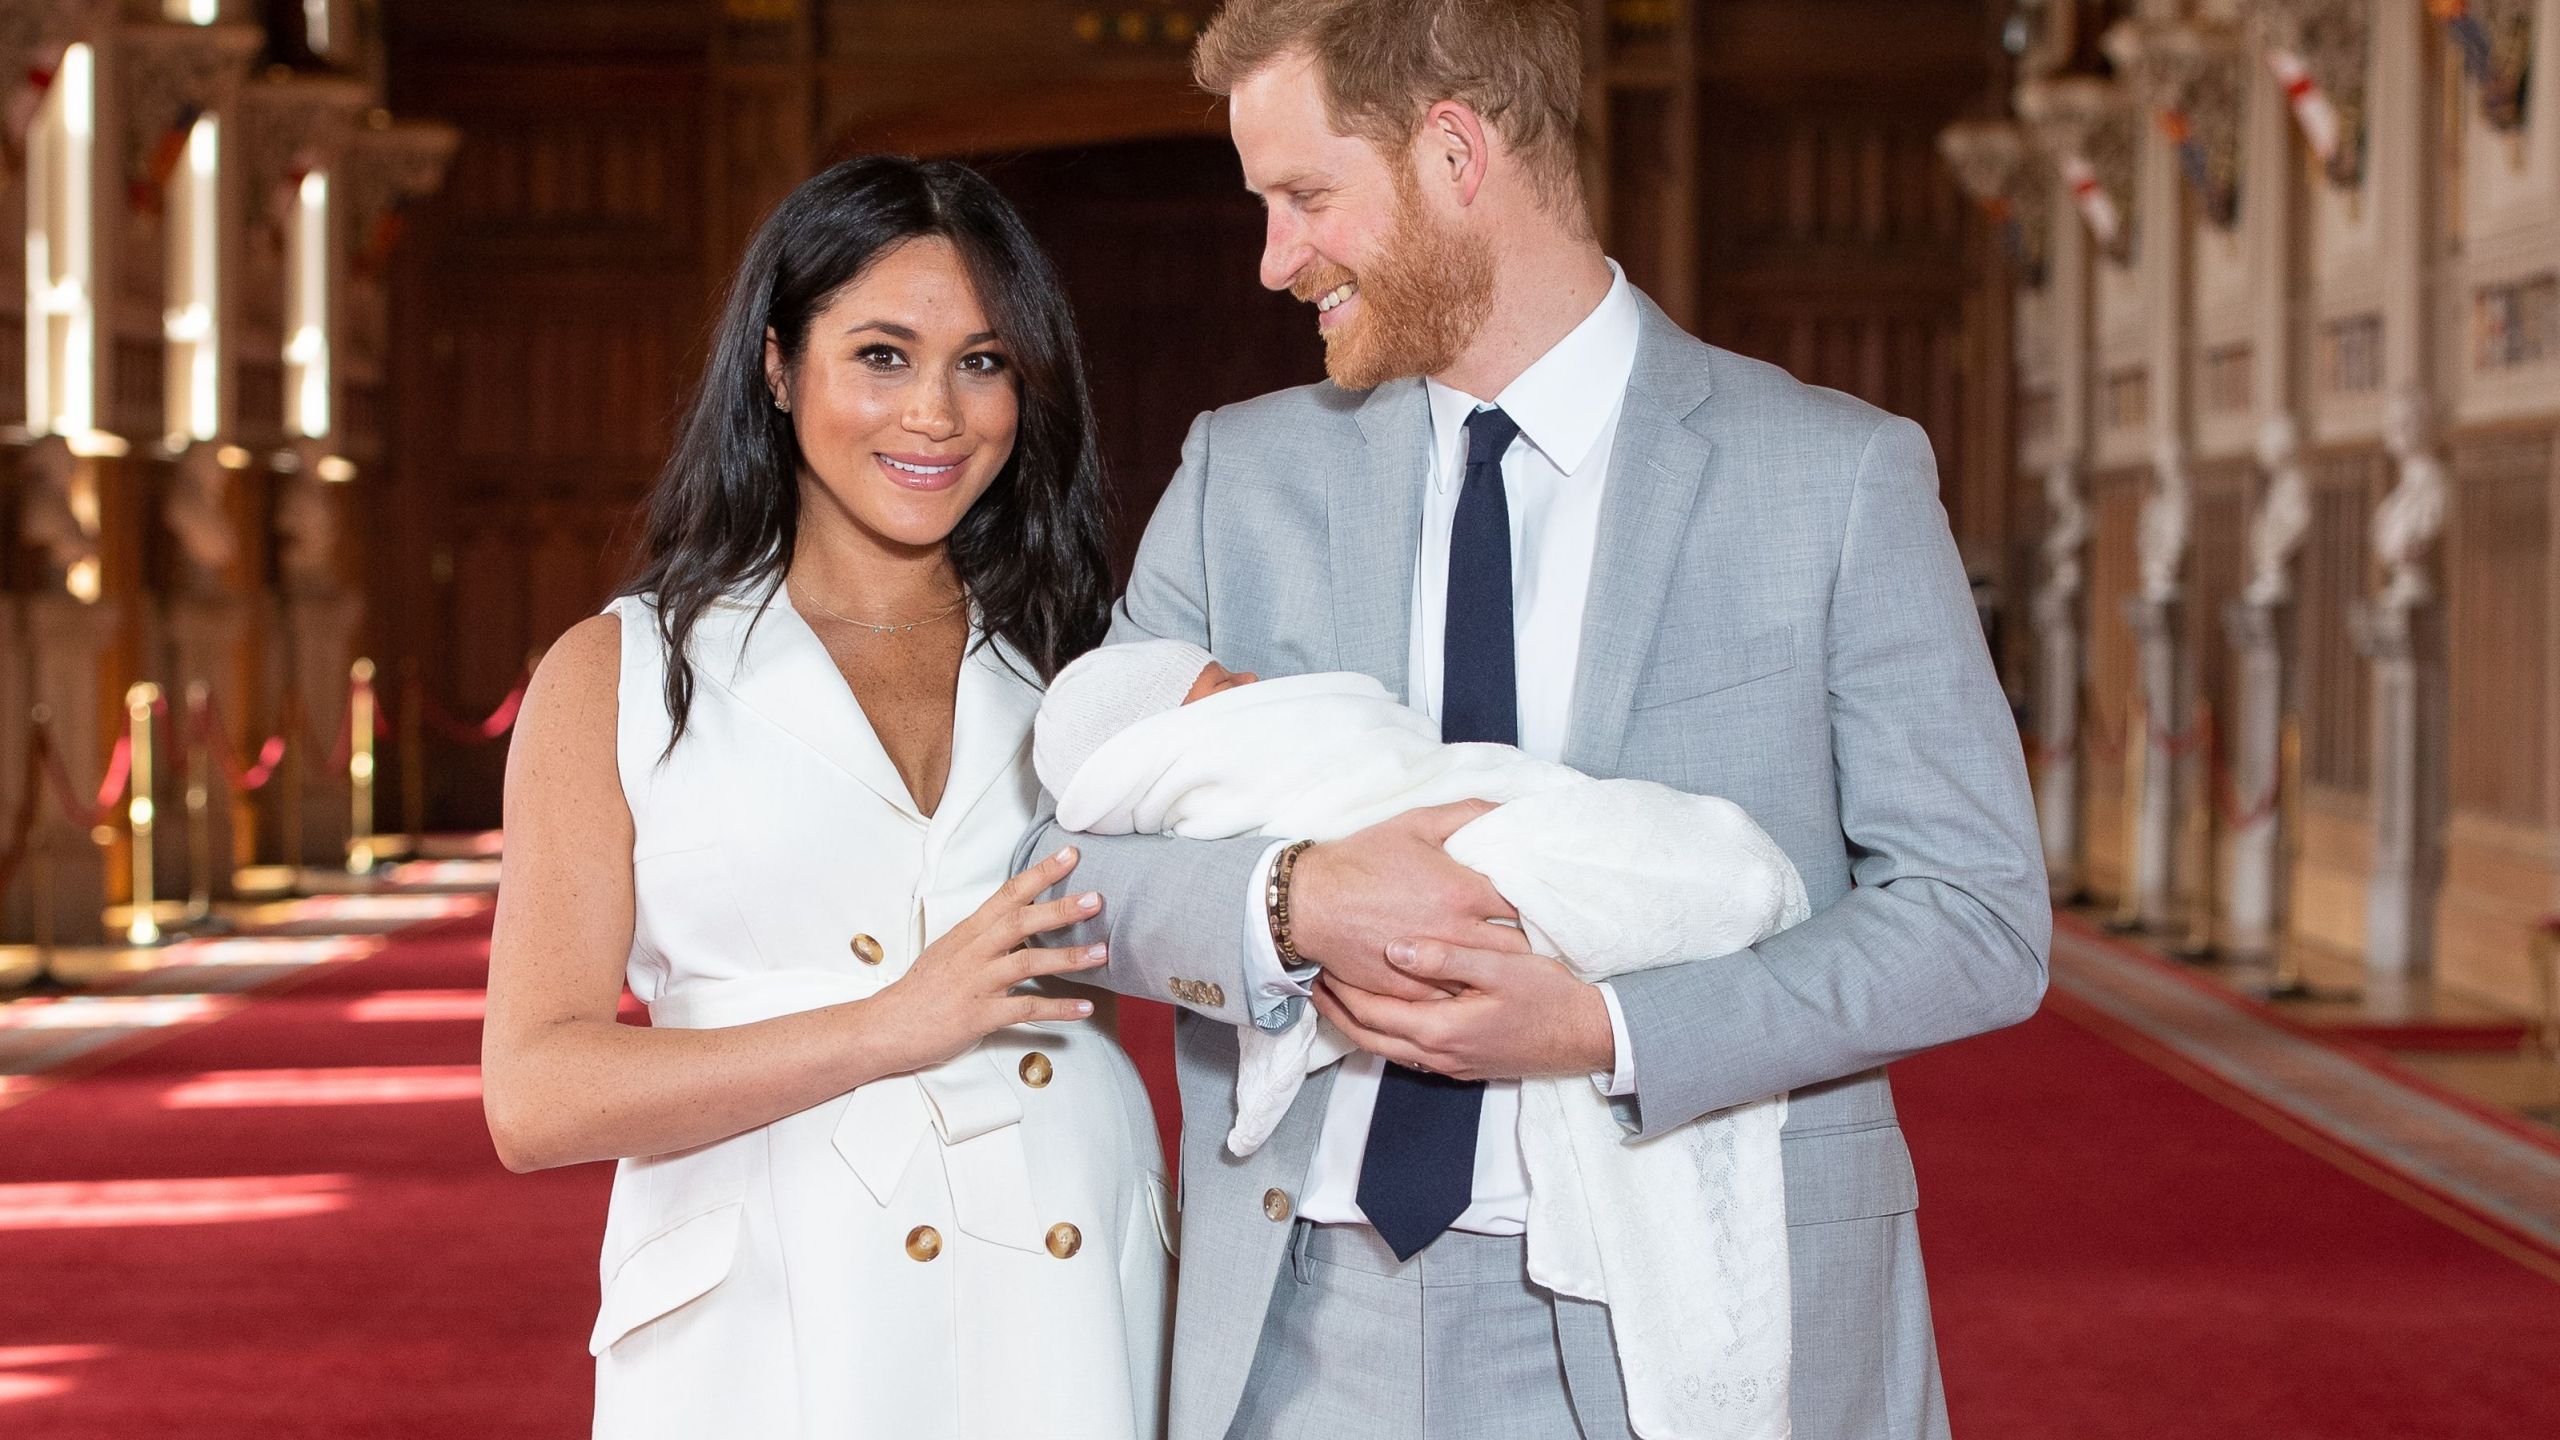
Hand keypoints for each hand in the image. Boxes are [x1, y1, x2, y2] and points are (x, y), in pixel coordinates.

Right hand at [865, 846, 1108, 1072]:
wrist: (888, 1026)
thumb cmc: (922, 989)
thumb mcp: (950, 950)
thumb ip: (984, 936)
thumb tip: (1019, 922)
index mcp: (968, 932)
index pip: (1007, 894)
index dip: (1040, 873)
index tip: (1070, 855)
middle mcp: (973, 952)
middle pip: (1020, 922)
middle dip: (1060, 909)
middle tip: (1096, 899)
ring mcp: (977, 983)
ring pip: (1027, 963)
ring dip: (1067, 958)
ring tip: (1101, 954)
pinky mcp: (980, 1016)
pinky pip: (1025, 1010)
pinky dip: (1057, 1009)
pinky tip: (1084, 1008)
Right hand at [1291, 800, 1529, 1001]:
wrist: (1310, 902)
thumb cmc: (1363, 859)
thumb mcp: (1416, 824)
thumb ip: (1467, 814)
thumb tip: (1507, 810)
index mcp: (1462, 891)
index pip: (1524, 904)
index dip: (1538, 903)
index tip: (1542, 903)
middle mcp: (1455, 932)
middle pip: (1516, 947)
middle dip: (1528, 941)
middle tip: (1533, 935)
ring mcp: (1434, 966)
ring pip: (1488, 977)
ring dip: (1501, 970)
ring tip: (1511, 963)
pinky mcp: (1412, 990)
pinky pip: (1454, 997)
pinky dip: (1466, 990)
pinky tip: (1472, 982)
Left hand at [1309, 939, 1616, 1080]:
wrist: (1587, 1037)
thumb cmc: (1549, 998)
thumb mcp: (1501, 967)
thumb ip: (1447, 957)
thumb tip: (1395, 949)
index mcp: (1440, 1029)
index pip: (1371, 1013)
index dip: (1341, 990)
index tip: (1321, 963)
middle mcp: (1437, 1055)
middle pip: (1368, 1037)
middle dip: (1337, 1010)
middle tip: (1315, 979)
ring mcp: (1449, 1064)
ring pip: (1386, 1049)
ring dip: (1358, 1023)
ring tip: (1339, 993)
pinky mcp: (1462, 1065)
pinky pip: (1408, 1052)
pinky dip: (1385, 1032)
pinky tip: (1385, 1011)